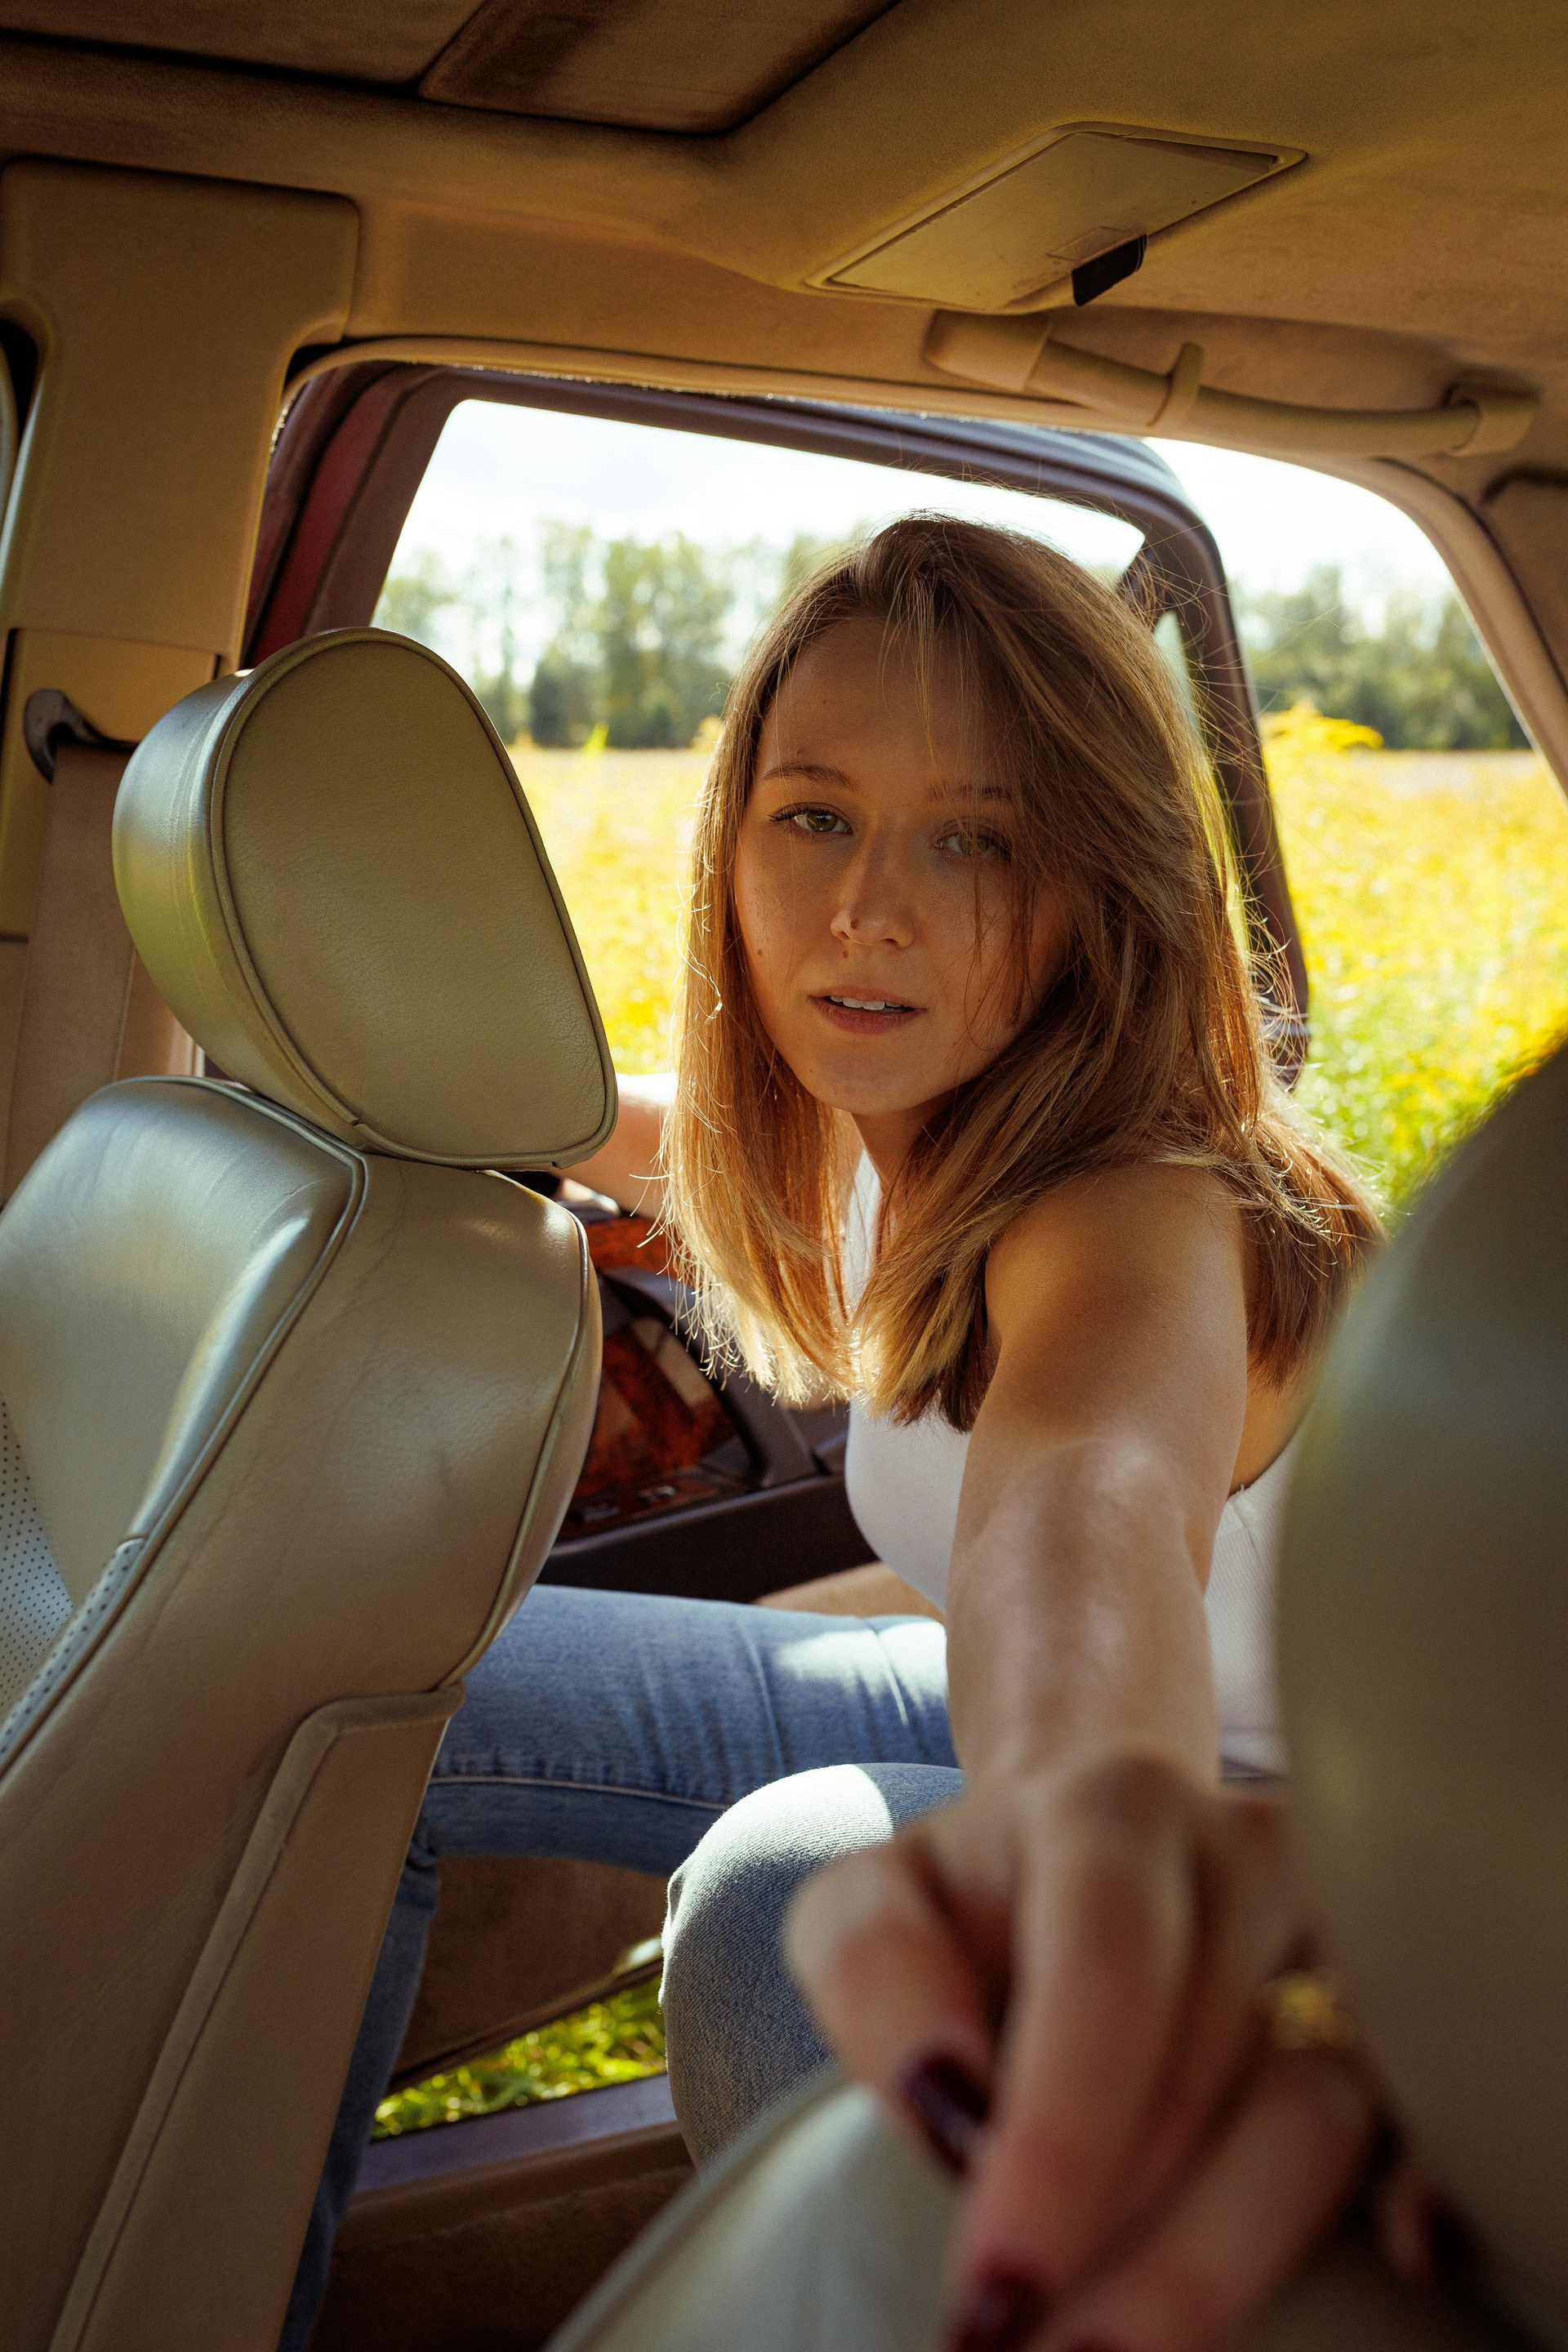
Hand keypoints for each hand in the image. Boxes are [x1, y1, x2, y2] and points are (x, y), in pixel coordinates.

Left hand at [785, 1754, 1376, 2351]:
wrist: (1090, 1844)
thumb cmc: (973, 1902)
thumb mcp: (871, 1907)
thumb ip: (875, 1979)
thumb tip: (948, 2101)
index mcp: (1110, 1814)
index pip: (1106, 1975)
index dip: (1059, 2145)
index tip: (995, 2294)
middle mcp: (1243, 1857)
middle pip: (1214, 2067)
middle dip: (1129, 2234)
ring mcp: (1333, 1932)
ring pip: (1313, 2114)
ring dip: (1217, 2252)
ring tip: (1113, 2343)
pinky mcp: (1383, 2008)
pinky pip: (1414, 2115)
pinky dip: (1409, 2194)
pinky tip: (1387, 2264)